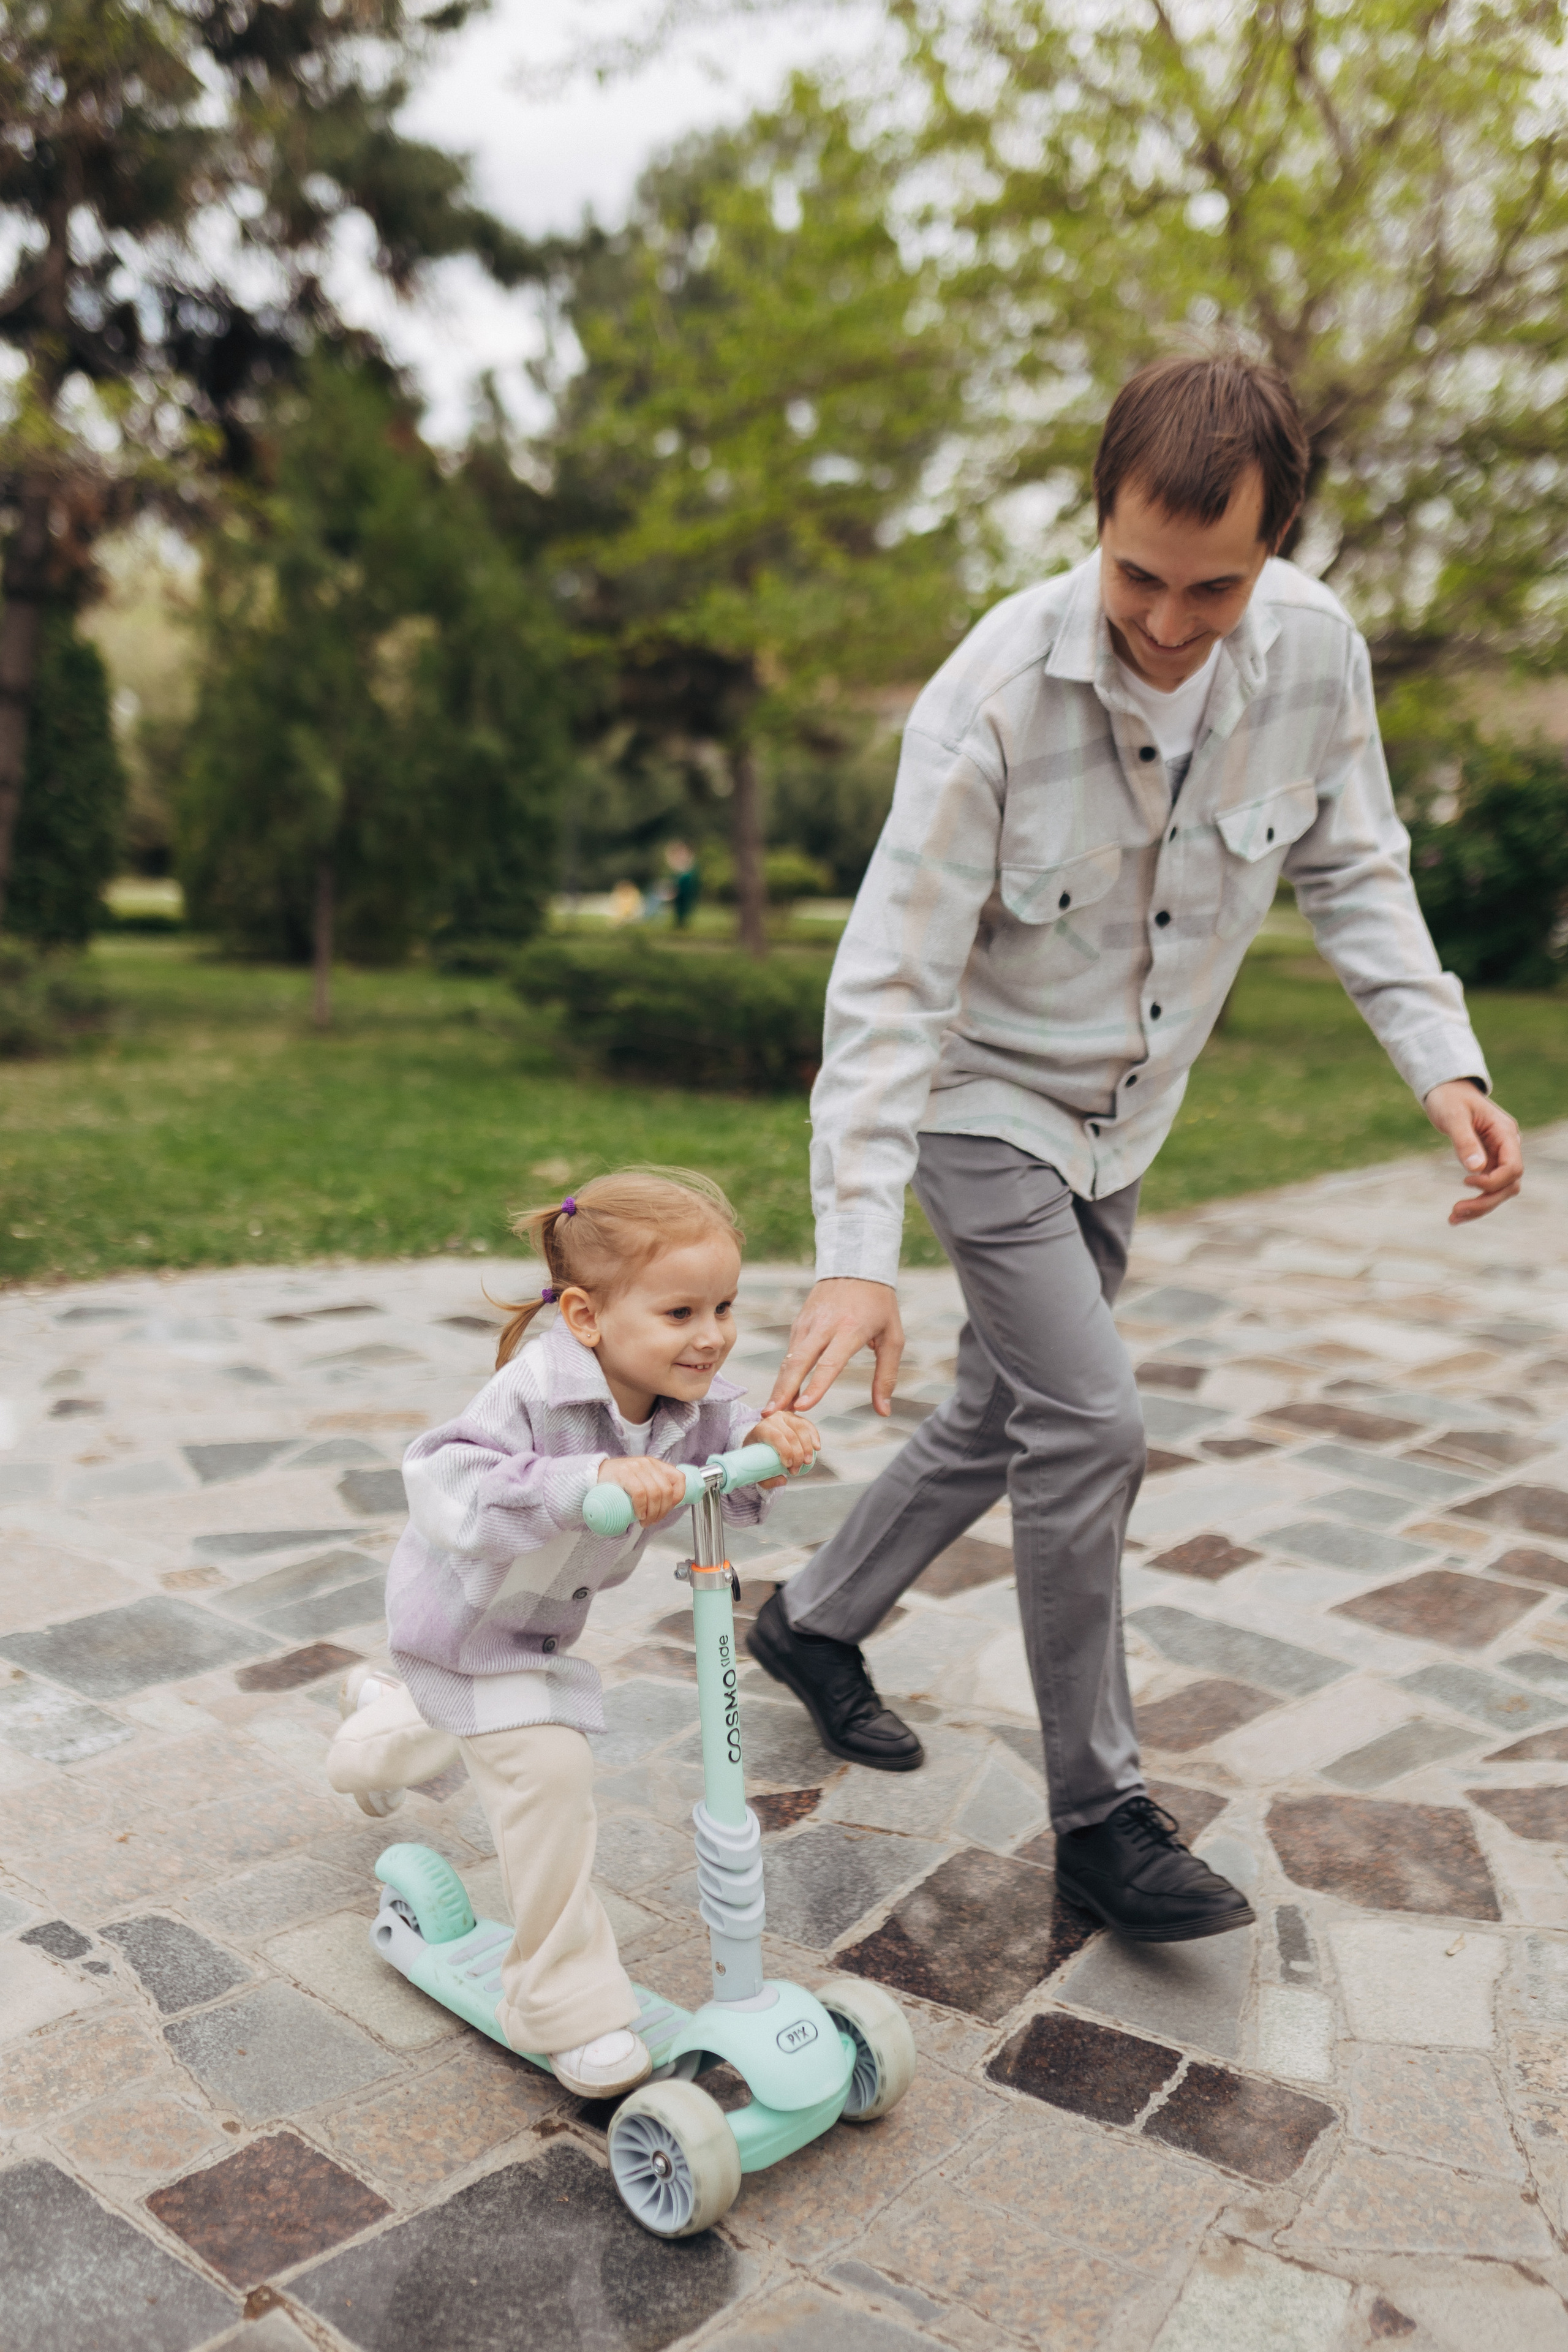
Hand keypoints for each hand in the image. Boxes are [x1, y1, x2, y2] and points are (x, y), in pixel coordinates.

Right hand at [594, 1454, 688, 1526]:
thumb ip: (654, 1486)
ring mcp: (636, 1467)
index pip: (679, 1479)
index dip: (678, 1498)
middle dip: (662, 1511)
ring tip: (644, 1521)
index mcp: (656, 1465)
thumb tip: (668, 1506)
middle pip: (666, 1491)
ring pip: (654, 1494)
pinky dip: (641, 1507)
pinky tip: (639, 1514)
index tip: (668, 1509)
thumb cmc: (619, 1482)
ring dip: (652, 1513)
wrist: (595, 1474)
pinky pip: (639, 1493)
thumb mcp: (641, 1480)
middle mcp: (648, 1464)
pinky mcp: (624, 1473)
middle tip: (652, 1521)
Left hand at [745, 1410, 820, 1487]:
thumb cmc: (757, 1455)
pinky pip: (808, 1426)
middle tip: (796, 1470)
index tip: (788, 1466)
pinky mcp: (797, 1419)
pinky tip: (817, 1448)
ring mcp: (787, 1417)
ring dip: (807, 1448)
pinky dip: (814, 1437)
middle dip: (797, 1455)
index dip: (786, 1451)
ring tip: (807, 1462)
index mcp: (761, 1429)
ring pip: (802, 1430)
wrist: (759, 1441)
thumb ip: (766, 1479)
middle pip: (791, 1436)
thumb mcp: (756, 1469)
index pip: (776, 1437)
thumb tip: (783, 1481)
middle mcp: (774, 1419)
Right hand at [765, 1277, 904, 1416]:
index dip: (815, 1386)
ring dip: (780, 1385)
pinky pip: (791, 1350)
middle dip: (783, 1390)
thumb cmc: (879, 1305)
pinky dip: (785, 1372)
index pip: (829, 1362)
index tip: (803, 1407)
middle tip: (771, 1414)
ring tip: (772, 1411)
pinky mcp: (800, 1321)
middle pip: (799, 1361)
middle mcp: (825, 1326)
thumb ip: (886, 1376)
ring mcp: (809, 1322)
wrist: (856, 1265)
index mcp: (850, 1329)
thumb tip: (884, 1412)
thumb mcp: (893, 1337)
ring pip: (789, 1358)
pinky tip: (783, 1392)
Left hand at [1423, 1080, 1523, 1224]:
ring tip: (1453, 1218)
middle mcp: (1507, 1146)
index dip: (1493, 1181)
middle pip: (1509, 1184)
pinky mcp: (1488, 1162)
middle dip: (1485, 1201)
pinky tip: (1456, 1214)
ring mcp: (1499, 1155)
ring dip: (1480, 1206)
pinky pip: (1488, 1187)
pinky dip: (1475, 1200)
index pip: (1513, 1167)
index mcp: (1505, 1132)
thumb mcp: (1453, 1116)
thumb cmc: (1449, 1098)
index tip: (1466, 1181)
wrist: (1446, 1090)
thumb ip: (1465, 1141)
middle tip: (1455, 1212)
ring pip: (1500, 1190)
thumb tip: (1475, 1169)